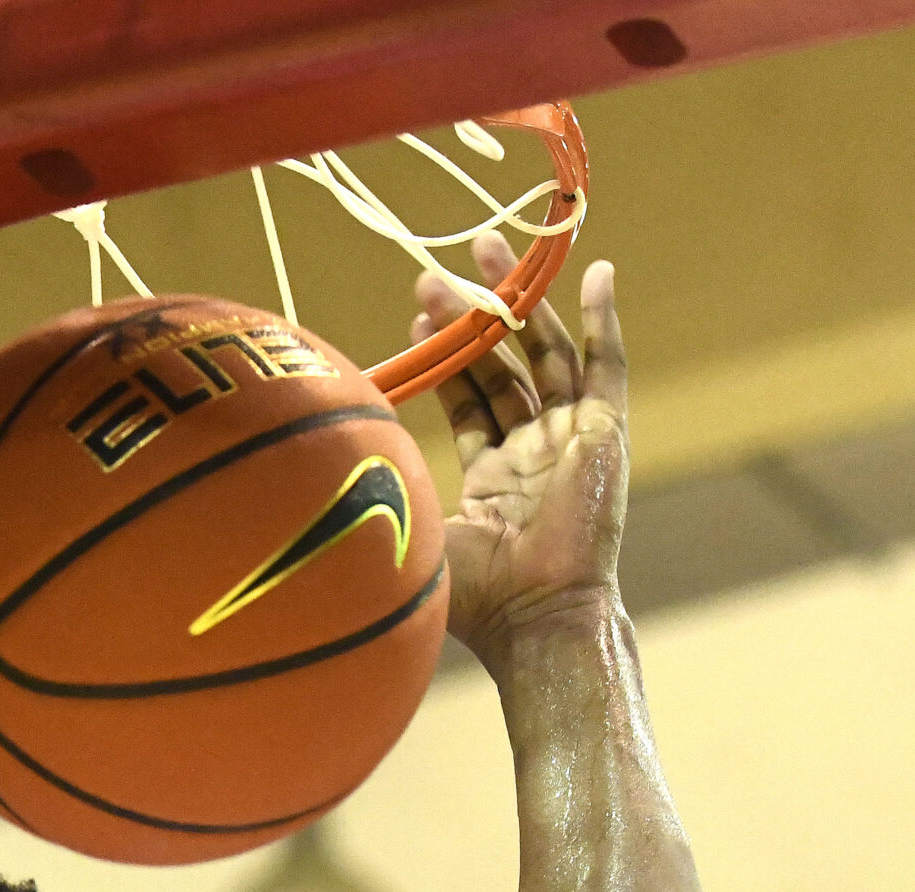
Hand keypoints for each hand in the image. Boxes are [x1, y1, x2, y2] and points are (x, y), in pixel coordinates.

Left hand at [411, 245, 627, 670]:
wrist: (538, 622)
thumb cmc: (476, 601)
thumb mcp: (413, 536)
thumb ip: (381, 498)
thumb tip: (306, 485)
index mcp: (492, 478)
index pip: (467, 398)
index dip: (444, 355)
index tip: (415, 316)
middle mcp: (533, 454)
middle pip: (503, 365)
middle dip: (470, 314)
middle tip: (435, 270)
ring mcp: (570, 441)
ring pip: (544, 353)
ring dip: (518, 300)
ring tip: (486, 246)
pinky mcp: (606, 435)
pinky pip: (607, 366)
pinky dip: (604, 319)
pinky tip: (597, 272)